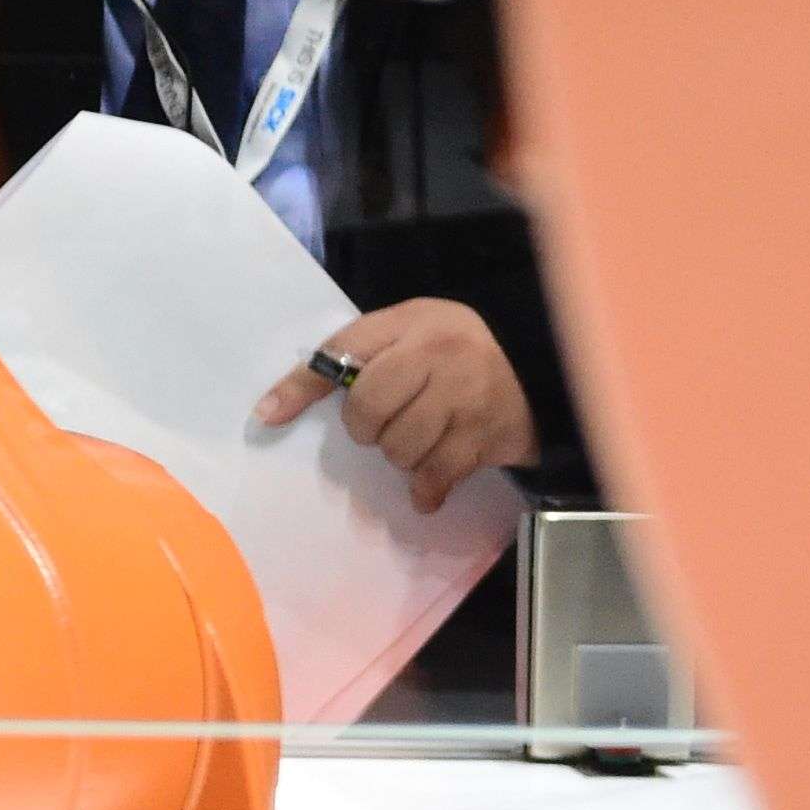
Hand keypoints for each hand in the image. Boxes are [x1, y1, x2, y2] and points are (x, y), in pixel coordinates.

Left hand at [254, 297, 535, 514]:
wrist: (541, 360)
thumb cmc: (453, 349)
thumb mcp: (403, 334)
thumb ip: (344, 361)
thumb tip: (269, 412)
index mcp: (410, 322)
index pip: (341, 353)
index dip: (300, 388)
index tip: (268, 417)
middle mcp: (439, 354)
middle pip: (368, 410)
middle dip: (367, 427)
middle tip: (385, 422)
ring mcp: (467, 396)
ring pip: (399, 447)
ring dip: (399, 454)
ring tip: (417, 439)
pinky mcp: (488, 434)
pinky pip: (436, 474)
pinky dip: (424, 487)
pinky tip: (425, 487)